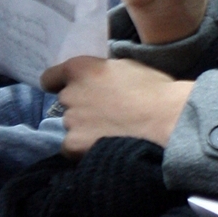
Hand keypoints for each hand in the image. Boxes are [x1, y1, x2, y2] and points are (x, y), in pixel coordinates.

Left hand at [39, 55, 193, 154]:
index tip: (73, 92)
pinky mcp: (74, 144)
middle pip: (66, 103)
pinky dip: (82, 149)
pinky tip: (103, 148)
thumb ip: (103, 73)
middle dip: (81, 107)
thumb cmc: (155, 90)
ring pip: (72, 125)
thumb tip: (100, 81)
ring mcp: (70, 120)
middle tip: (105, 114)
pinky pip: (70, 148)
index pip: (50, 78)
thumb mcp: (126, 67)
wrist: (167, 120)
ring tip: (110, 133)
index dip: (59, 85)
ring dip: (85, 128)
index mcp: (81, 68)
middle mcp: (70, 93)